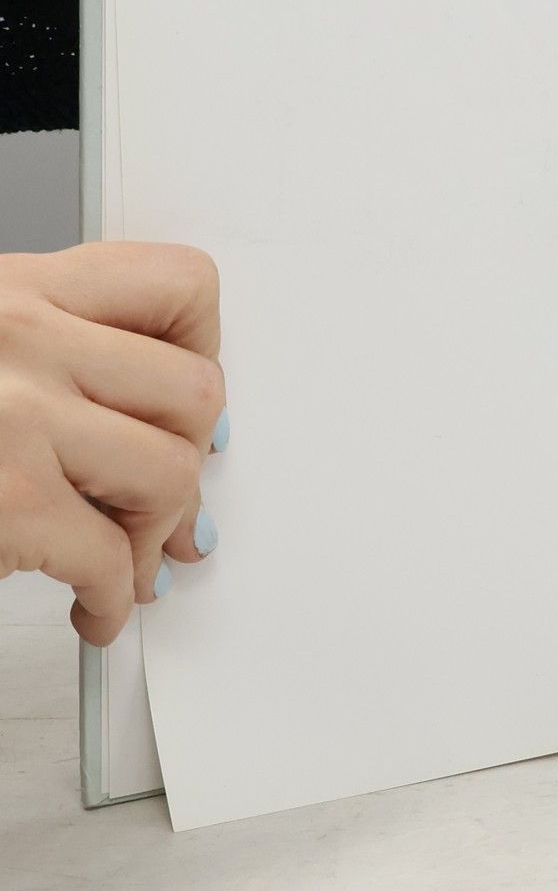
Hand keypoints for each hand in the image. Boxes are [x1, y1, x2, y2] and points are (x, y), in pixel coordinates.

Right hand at [0, 244, 224, 643]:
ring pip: (170, 471)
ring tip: (126, 556)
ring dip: (156, 530)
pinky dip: (115, 596)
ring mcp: (16, 419)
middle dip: (189, 455)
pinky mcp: (7, 503)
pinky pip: (112, 555)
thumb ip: (46, 354)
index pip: (178, 284)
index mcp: (15, 289)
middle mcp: (22, 339)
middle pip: (195, 389)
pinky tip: (93, 607)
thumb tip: (157, 416)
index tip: (189, 396)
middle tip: (164, 497)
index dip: (204, 347)